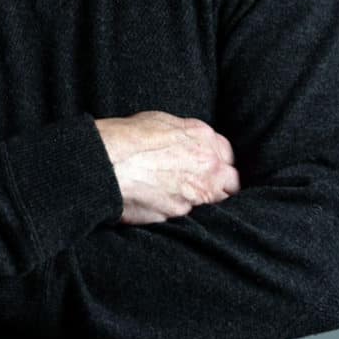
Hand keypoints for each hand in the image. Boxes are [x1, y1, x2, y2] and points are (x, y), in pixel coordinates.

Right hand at [96, 111, 239, 224]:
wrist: (107, 161)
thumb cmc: (126, 137)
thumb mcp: (160, 122)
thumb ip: (184, 135)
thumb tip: (186, 143)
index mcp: (203, 137)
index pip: (227, 156)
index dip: (217, 163)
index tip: (208, 168)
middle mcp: (207, 165)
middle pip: (231, 183)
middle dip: (219, 186)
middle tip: (201, 187)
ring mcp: (196, 192)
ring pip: (213, 204)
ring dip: (200, 202)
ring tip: (177, 197)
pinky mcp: (180, 214)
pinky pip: (187, 217)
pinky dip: (177, 212)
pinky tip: (161, 205)